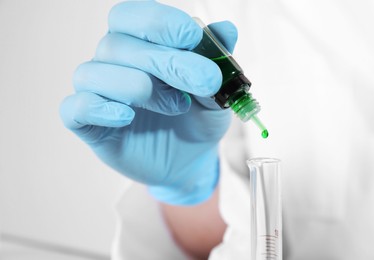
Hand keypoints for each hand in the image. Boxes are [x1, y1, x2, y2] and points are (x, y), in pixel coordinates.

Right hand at [59, 1, 237, 204]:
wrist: (189, 160)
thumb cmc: (197, 119)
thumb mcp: (216, 91)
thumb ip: (217, 61)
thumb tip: (226, 30)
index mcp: (140, 44)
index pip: (131, 16)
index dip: (158, 22)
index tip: (192, 37)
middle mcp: (114, 62)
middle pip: (117, 45)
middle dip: (166, 61)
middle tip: (206, 81)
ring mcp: (99, 93)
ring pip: (94, 73)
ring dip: (139, 87)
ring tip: (176, 106)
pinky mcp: (90, 125)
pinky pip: (76, 108)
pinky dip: (98, 108)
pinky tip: (127, 116)